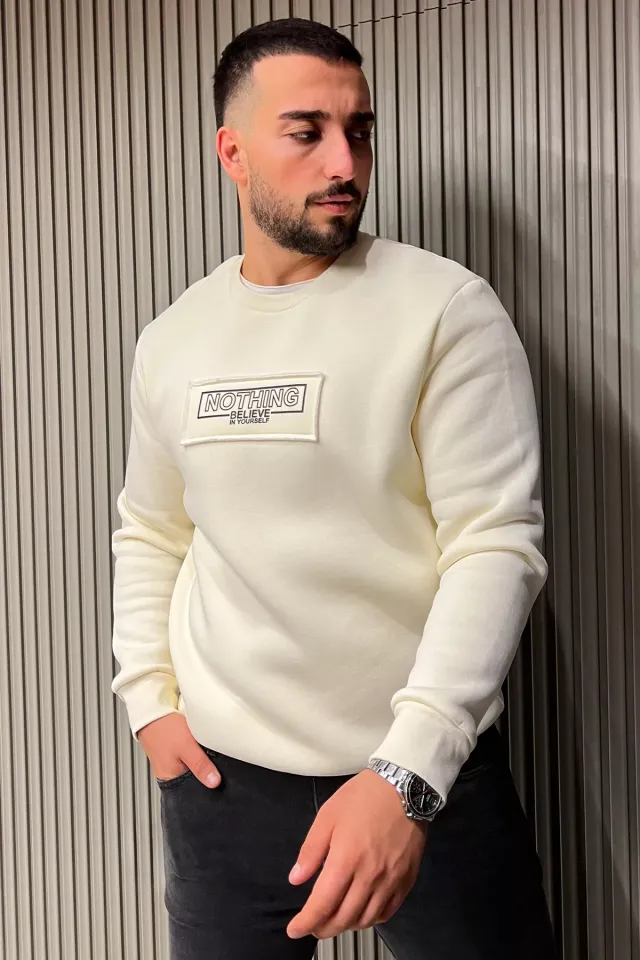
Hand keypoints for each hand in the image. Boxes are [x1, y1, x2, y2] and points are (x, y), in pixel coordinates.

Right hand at [138, 713, 220, 787]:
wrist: (152, 709)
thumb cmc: (163, 728)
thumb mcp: (186, 747)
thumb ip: (200, 765)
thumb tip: (214, 783)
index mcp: (170, 778)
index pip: (193, 790)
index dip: (207, 785)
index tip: (221, 780)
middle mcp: (170, 771)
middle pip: (194, 777)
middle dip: (206, 770)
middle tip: (216, 762)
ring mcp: (173, 759)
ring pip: (194, 764)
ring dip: (203, 758)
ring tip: (208, 751)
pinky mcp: (176, 748)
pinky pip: (191, 754)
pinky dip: (197, 750)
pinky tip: (202, 744)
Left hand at [287, 769, 426, 939]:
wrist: (405, 786)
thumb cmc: (363, 797)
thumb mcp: (328, 815)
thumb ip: (311, 850)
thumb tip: (296, 878)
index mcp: (346, 859)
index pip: (323, 904)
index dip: (306, 922)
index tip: (295, 929)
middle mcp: (369, 876)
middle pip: (344, 918)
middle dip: (323, 928)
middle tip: (313, 926)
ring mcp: (391, 880)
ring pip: (366, 919)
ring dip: (346, 926)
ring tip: (335, 920)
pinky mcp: (406, 880)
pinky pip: (388, 912)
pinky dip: (371, 919)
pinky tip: (362, 913)